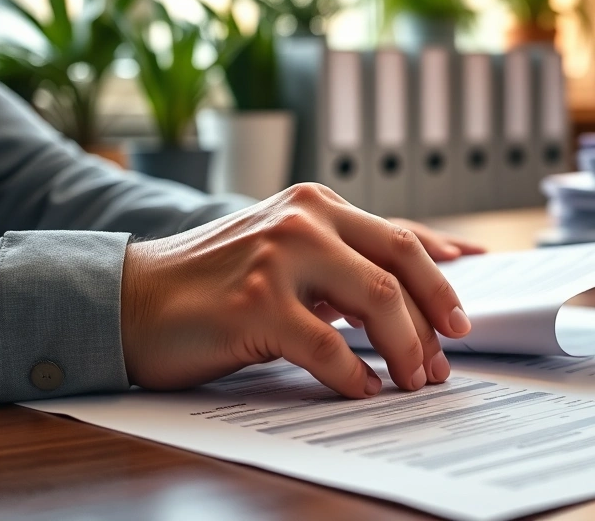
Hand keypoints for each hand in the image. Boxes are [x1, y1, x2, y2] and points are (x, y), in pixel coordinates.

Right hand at [120, 183, 473, 397]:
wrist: (131, 299)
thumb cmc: (211, 283)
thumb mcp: (283, 254)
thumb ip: (337, 264)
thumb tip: (402, 301)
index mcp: (315, 205)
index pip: (398, 236)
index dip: (440, 273)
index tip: (463, 308)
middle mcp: (304, 219)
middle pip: (399, 263)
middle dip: (435, 314)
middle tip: (445, 357)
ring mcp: (280, 257)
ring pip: (376, 300)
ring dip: (406, 348)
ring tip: (412, 380)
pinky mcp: (256, 303)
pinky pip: (329, 347)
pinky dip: (355, 375)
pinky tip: (363, 389)